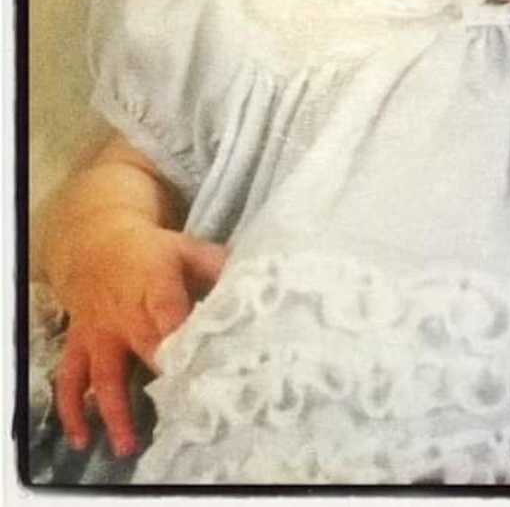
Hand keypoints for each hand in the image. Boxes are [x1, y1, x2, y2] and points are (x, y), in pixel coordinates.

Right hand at [54, 219, 225, 456]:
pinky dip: (72, 409)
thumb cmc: (155, 253)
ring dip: (115, 410)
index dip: (184, 335)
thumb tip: (258, 283)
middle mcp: (126, 312)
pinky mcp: (80, 346)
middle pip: (145, 347)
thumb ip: (219, 266)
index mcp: (155, 283)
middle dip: (165, 376)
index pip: (170, 309)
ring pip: (104, 374)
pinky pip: (71, 379)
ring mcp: (100, 333)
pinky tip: (84, 438)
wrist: (97, 245)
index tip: (202, 361)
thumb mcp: (188, 248)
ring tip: (129, 445)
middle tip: (187, 410)